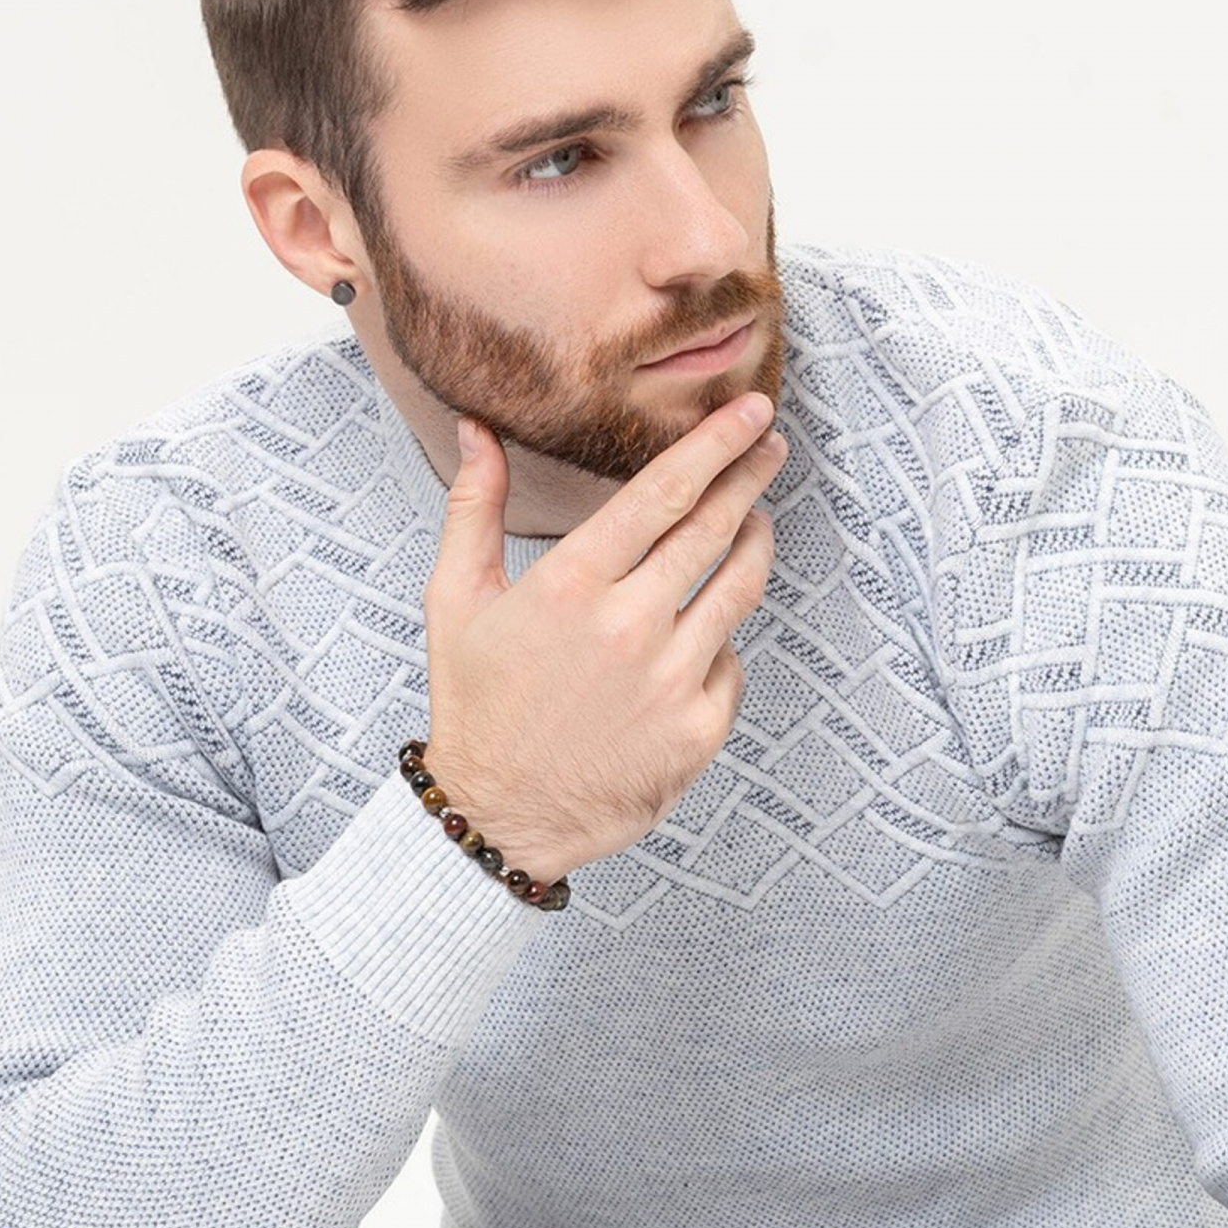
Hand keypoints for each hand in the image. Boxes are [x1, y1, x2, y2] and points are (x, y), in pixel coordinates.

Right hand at [419, 393, 788, 884]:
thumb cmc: (476, 705)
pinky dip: (720, 641)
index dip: (717, 444)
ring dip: (756, 545)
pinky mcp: (700, 728)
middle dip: (752, 475)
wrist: (499, 815)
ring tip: (756, 523)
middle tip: (771, 446)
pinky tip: (701, 635)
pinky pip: (732, 662)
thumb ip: (475, 507)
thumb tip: (476, 429)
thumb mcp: (456, 600)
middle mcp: (631, 626)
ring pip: (741, 589)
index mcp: (572, 584)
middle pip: (715, 528)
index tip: (750, 412)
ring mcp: (673, 679)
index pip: (665, 492)